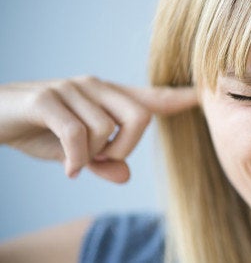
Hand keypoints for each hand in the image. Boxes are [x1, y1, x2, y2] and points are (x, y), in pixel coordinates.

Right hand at [0, 76, 197, 182]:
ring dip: (93, 155)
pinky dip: (77, 159)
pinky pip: (78, 134)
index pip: (149, 98)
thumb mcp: (75, 153)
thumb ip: (102, 161)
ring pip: (107, 130)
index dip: (176, 98)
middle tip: (103, 159)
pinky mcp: (48, 99)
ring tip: (75, 159)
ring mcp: (71, 89)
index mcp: (106, 96)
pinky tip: (69, 170)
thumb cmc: (37, 131)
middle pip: (140, 118)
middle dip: (127, 148)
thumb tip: (125, 176)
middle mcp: (95, 86)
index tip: (199, 97)